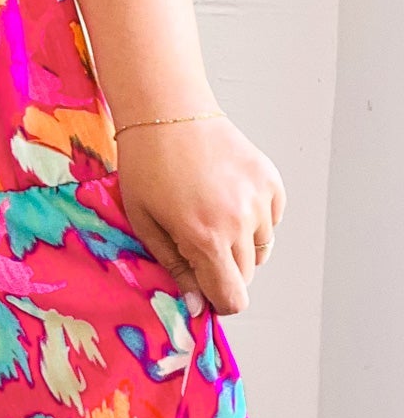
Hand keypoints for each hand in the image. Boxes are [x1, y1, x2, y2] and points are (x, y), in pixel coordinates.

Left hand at [113, 112, 286, 316]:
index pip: (233, 298)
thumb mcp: (146, 223)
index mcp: (206, 237)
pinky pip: (271, 220)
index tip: (203, 289)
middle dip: (223, 271)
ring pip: (260, 250)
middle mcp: (240, 222)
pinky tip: (226, 198)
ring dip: (240, 246)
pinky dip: (254, 220)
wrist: (167, 111)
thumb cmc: (146, 165)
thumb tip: (198, 306)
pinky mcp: (270, 181)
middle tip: (196, 243)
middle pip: (247, 277)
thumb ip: (176, 268)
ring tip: (209, 215)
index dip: (217, 301)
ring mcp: (260, 199)